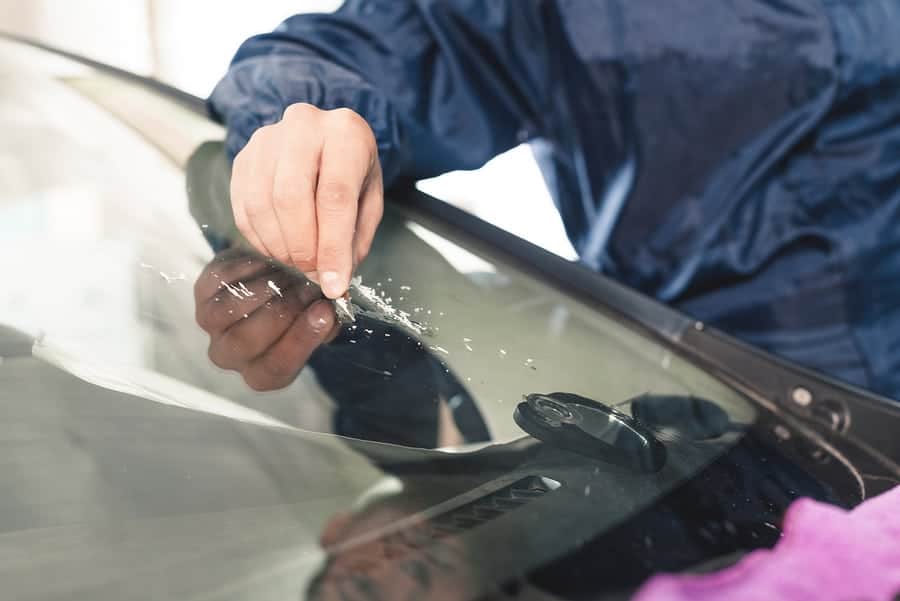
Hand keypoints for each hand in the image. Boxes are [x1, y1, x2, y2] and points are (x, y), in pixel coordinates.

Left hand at [194, 248, 339, 390]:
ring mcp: (211, 325)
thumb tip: (331, 311)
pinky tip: (268, 260)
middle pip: (246, 341)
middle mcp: (231, 355)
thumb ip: (328, 320)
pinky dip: (246, 268)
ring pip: (226, 312)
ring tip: (291, 272)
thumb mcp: (320, 319)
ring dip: (264, 289)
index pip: (277, 367)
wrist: (278, 277)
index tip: (324, 311)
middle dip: (283, 310)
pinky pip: (219, 281)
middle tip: (308, 287)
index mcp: (263, 372)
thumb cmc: (303, 305)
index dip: (301, 339)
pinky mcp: (202, 293)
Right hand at [230, 103, 383, 298]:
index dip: (332, 247)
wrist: (327, 139)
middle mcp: (303, 126)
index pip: (334, 196)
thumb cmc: (353, 172)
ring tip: (297, 260)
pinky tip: (278, 247)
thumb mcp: (369, 201)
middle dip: (300, 246)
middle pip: (290, 197)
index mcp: (345, 134)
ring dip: (278, 245)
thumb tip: (333, 282)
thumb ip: (353, 240)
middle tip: (312, 270)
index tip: (333, 283)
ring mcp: (267, 139)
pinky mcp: (244, 157)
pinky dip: (259, 238)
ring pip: (261, 203)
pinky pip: (243, 207)